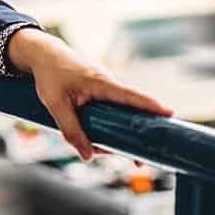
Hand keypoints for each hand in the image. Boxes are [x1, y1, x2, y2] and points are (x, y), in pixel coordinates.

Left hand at [7, 27, 172, 160]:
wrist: (44, 54)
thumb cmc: (50, 74)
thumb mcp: (56, 104)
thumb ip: (71, 130)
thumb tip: (87, 156)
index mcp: (102, 83)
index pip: (132, 96)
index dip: (151, 106)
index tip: (170, 114)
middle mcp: (110, 84)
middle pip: (132, 111)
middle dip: (139, 134)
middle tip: (142, 160)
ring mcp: (107, 89)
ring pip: (122, 115)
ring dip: (122, 135)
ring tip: (125, 156)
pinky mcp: (102, 93)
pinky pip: (113, 112)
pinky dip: (112, 127)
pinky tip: (102, 143)